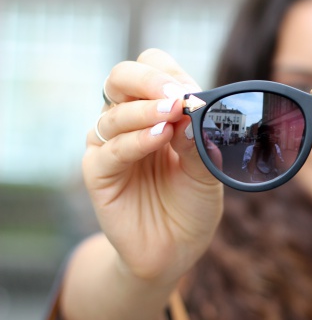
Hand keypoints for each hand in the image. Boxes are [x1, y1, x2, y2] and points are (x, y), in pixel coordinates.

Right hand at [85, 49, 222, 283]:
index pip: (152, 70)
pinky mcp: (98, 173)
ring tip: (173, 115)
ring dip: (146, 110)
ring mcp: (110, 145)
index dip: (170, 74)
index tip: (194, 91)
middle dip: (148, 80)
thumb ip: (197, 140)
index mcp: (156, 111)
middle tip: (177, 94)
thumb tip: (191, 108)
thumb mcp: (206, 169)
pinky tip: (159, 137)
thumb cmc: (192, 204)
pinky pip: (111, 149)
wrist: (177, 249)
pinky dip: (136, 140)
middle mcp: (128, 122)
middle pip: (122, 78)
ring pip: (115, 112)